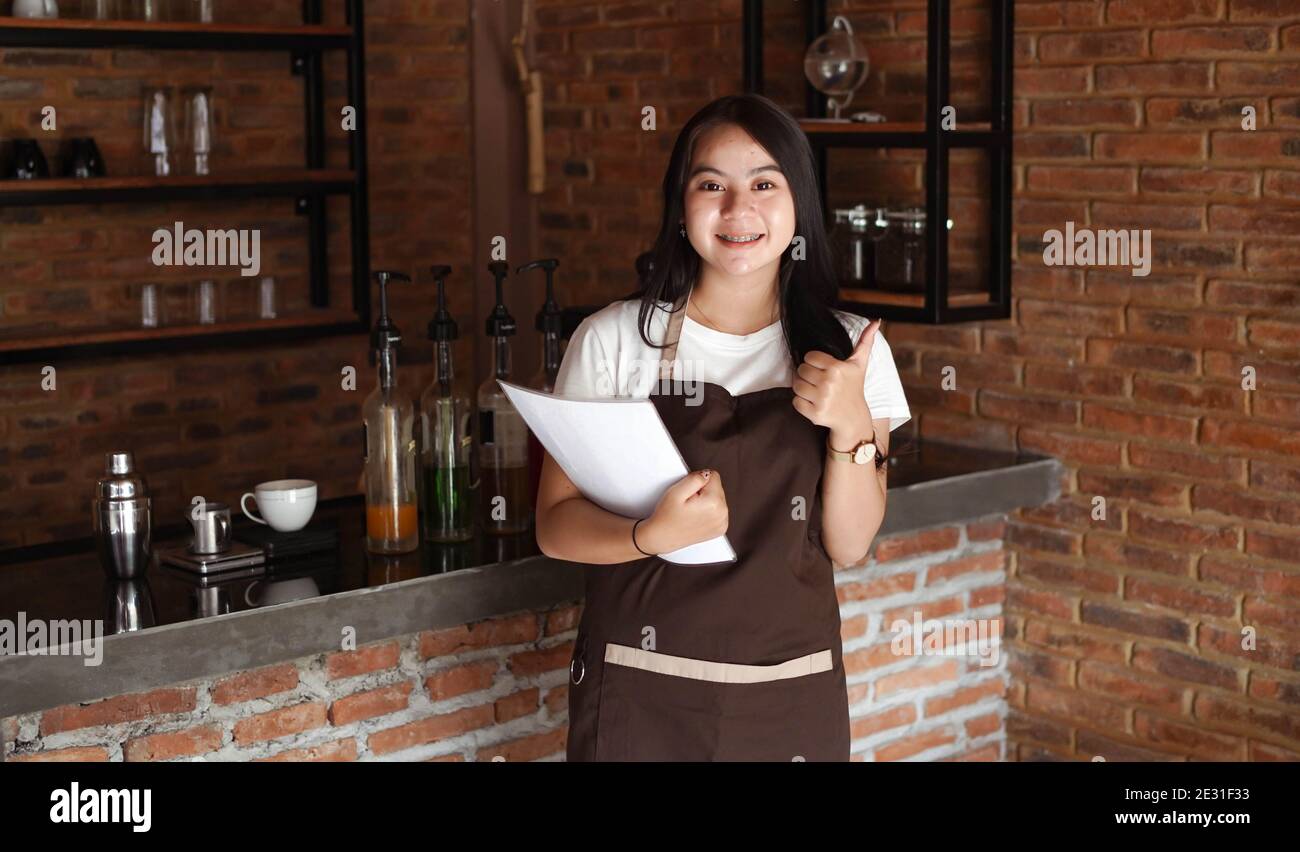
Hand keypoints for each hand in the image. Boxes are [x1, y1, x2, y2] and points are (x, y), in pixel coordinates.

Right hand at [638, 469, 728, 554]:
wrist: (663, 537)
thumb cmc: (667, 517)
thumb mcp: (676, 491)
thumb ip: (695, 478)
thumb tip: (707, 474)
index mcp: (714, 503)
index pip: (713, 476)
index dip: (698, 481)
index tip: (689, 492)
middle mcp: (722, 514)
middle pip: (717, 487)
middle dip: (703, 491)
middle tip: (688, 502)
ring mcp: (722, 523)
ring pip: (718, 498)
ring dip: (706, 501)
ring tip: (692, 510)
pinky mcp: (721, 528)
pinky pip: (719, 510)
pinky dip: (709, 511)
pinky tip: (696, 516)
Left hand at [792, 319, 877, 441]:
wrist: (853, 418)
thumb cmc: (854, 387)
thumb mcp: (860, 364)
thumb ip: (865, 341)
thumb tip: (876, 321)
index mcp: (837, 368)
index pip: (809, 357)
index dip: (814, 362)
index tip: (823, 369)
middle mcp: (829, 383)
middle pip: (801, 370)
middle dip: (807, 375)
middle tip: (818, 381)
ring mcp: (822, 400)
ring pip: (796, 386)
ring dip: (803, 388)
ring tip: (815, 391)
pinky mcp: (815, 414)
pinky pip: (795, 402)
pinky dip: (801, 403)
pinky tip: (813, 402)